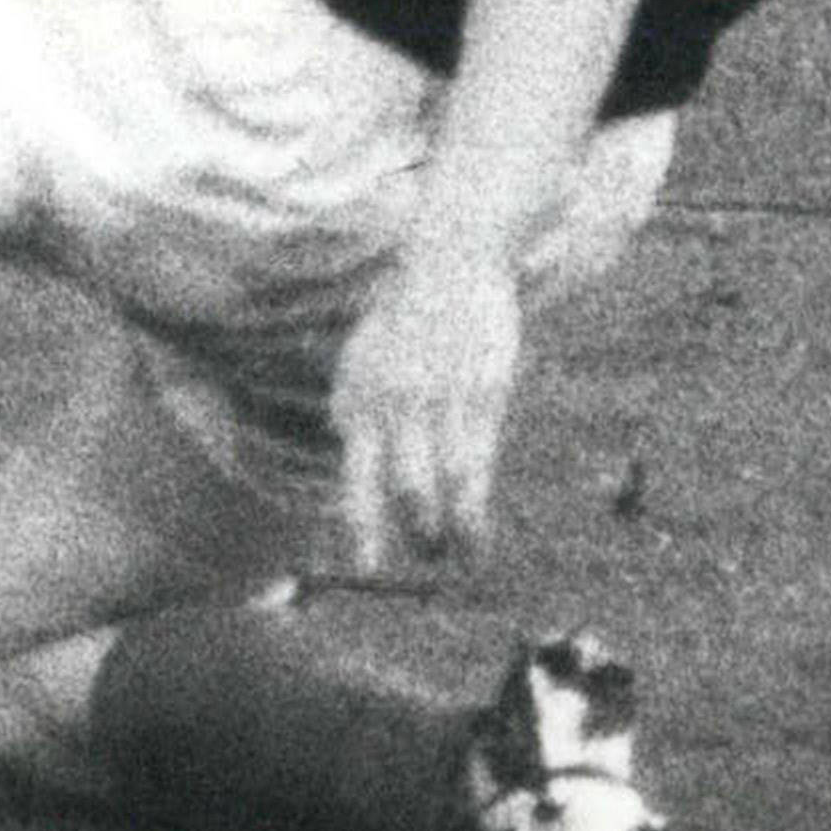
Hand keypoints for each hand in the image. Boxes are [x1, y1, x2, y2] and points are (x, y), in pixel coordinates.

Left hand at [332, 249, 524, 581]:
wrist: (451, 261)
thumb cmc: (401, 316)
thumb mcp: (361, 357)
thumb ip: (353, 407)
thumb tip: (346, 454)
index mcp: (361, 398)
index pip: (358, 476)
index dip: (363, 527)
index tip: (368, 568)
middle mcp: (398, 404)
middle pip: (406, 488)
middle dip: (416, 534)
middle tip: (425, 561)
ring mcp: (443, 399)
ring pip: (448, 483)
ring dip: (453, 530)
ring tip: (460, 557)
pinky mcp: (484, 393)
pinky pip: (479, 461)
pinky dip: (477, 503)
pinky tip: (479, 528)